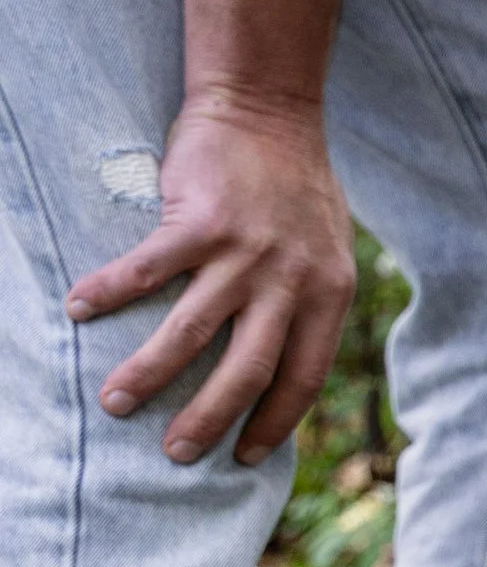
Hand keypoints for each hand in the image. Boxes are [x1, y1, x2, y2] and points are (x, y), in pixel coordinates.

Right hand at [68, 96, 354, 469]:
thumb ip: (312, 301)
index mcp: (329, 293)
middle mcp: (290, 280)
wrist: (269, 110)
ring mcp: (244, 252)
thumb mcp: (329, 250)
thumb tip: (286, 365)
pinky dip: (108, 292)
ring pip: (190, 332)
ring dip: (149, 374)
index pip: (304, 377)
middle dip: (208, 419)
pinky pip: (146, 270)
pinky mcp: (199, 221)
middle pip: (248, 370)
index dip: (273, 422)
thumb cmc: (296, 186)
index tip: (244, 457)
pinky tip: (78, 310)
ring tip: (114, 404)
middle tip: (173, 454)